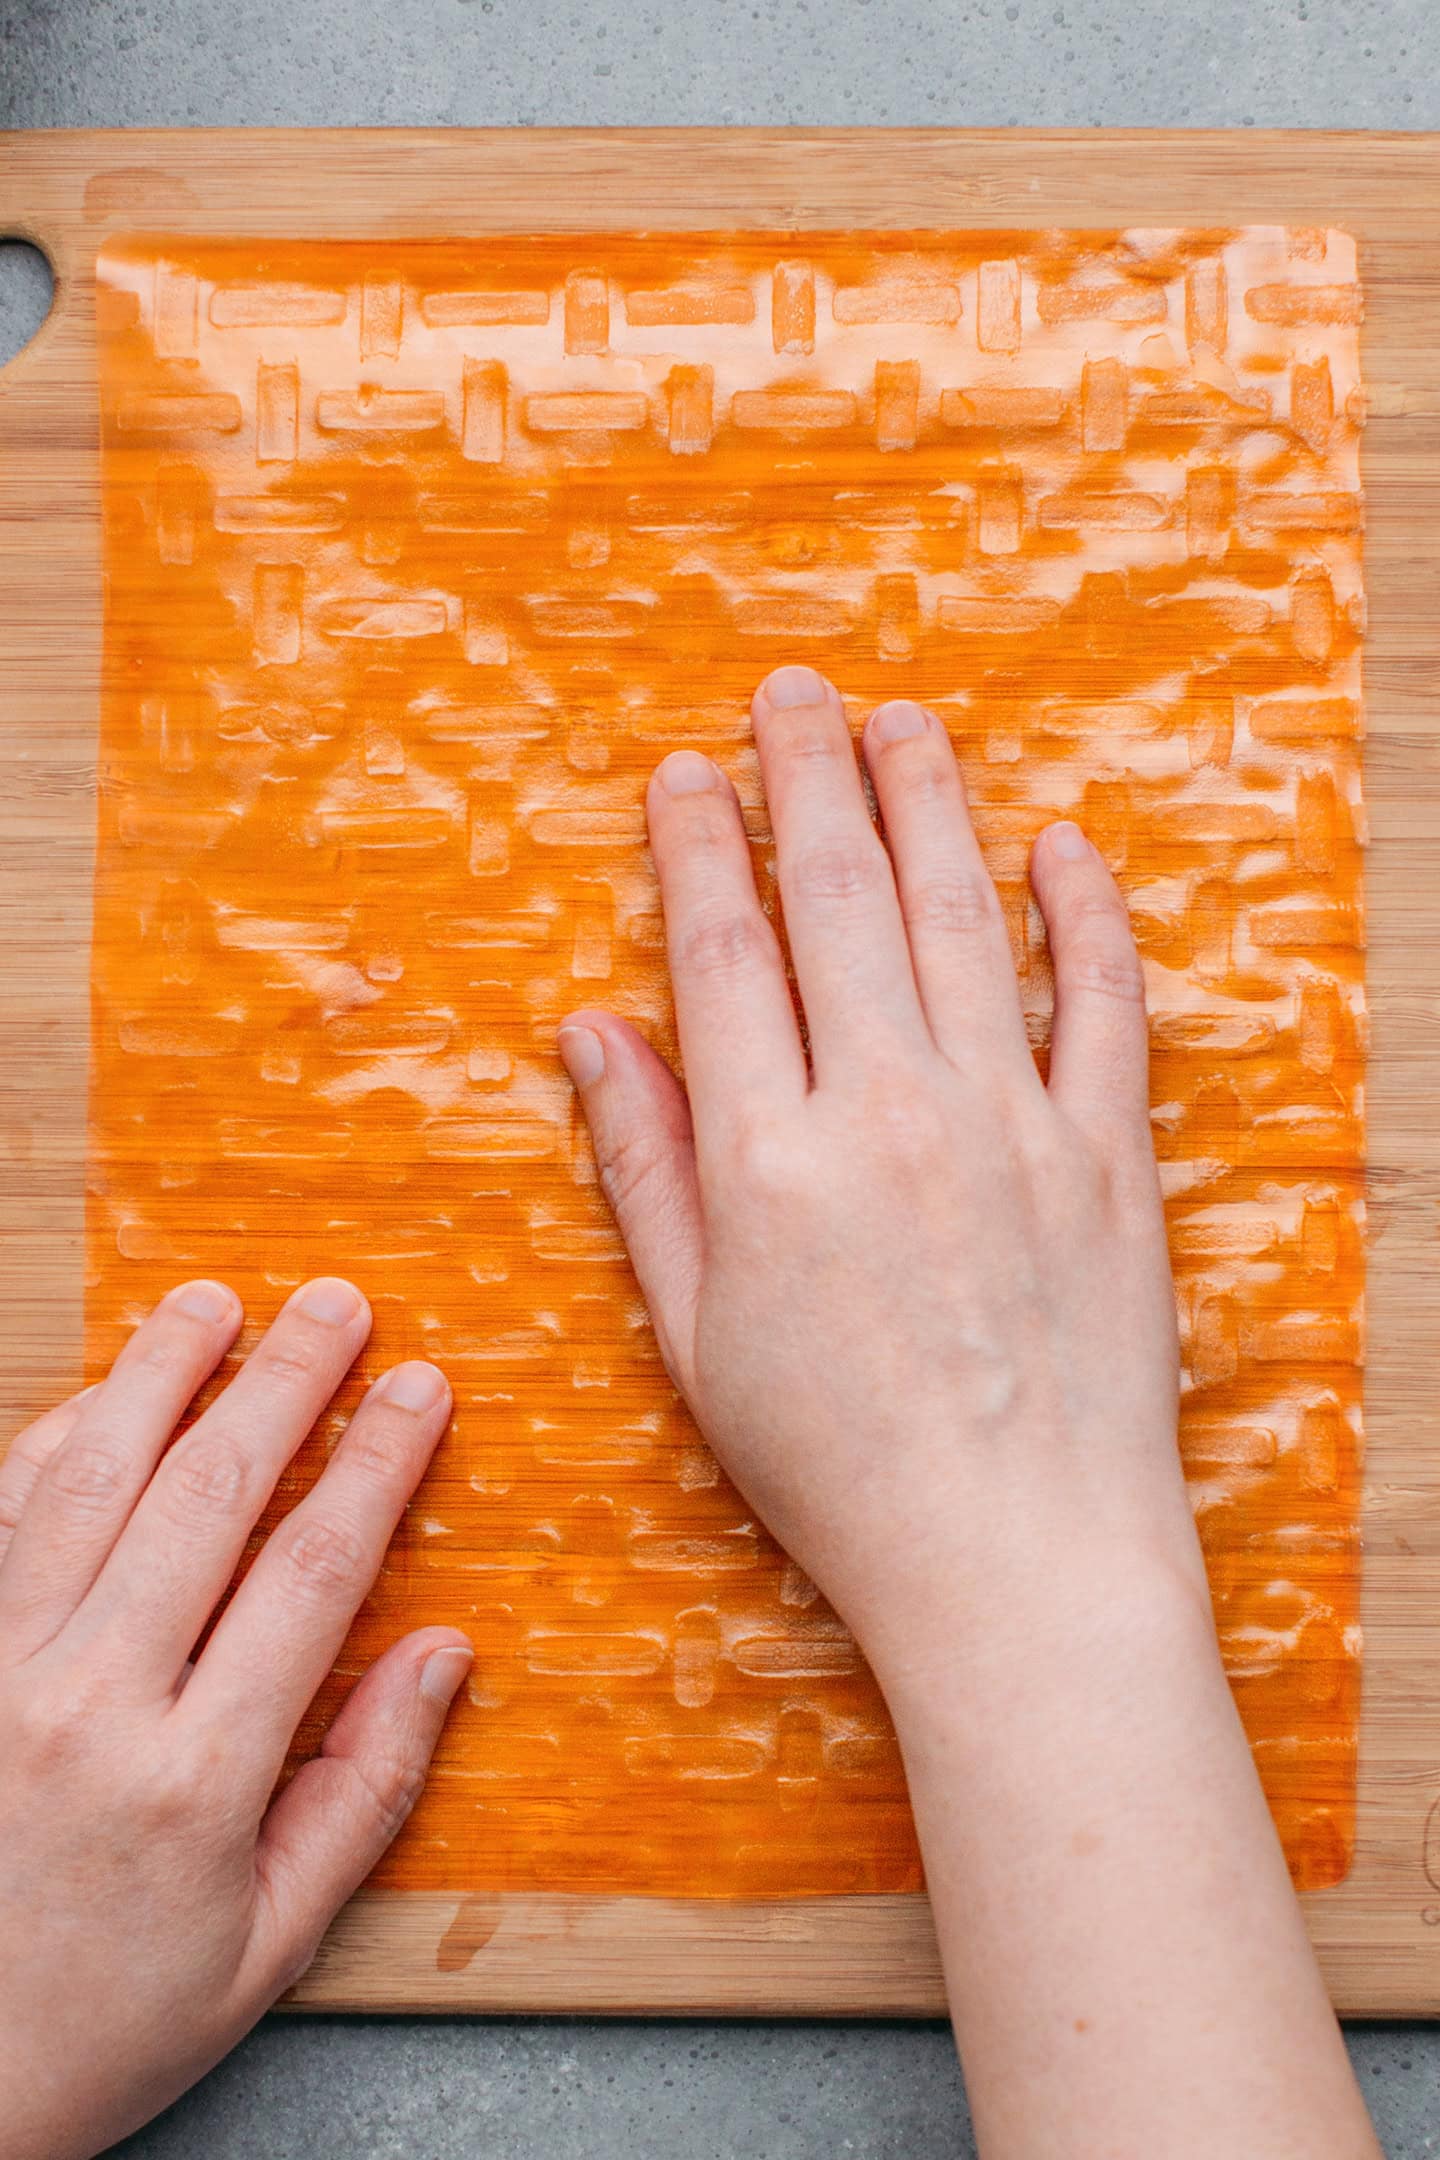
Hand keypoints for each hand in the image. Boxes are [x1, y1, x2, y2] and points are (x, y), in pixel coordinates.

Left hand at [0, 1278, 468, 2159]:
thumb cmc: (104, 2019)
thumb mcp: (269, 1946)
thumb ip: (364, 1792)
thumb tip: (443, 1654)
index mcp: (192, 1778)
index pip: (311, 1572)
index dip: (377, 1463)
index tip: (420, 1388)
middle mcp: (87, 1704)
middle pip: (207, 1495)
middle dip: (285, 1382)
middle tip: (337, 1306)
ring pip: (88, 1482)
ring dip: (158, 1377)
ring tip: (215, 1303)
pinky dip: (48, 1445)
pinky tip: (98, 1398)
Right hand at [560, 665, 1379, 2159]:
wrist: (1015, 1557)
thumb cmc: (836, 1466)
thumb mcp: (697, 1332)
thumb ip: (645, 1168)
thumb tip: (592, 1030)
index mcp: (768, 1151)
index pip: (724, 946)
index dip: (699, 844)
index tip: (683, 774)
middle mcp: (887, 1104)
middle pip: (839, 896)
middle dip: (806, 777)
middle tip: (792, 694)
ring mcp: (1010, 1119)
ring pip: (963, 916)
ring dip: (930, 804)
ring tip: (902, 722)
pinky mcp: (1108, 1154)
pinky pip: (1103, 1003)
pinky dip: (1088, 917)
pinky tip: (1063, 848)